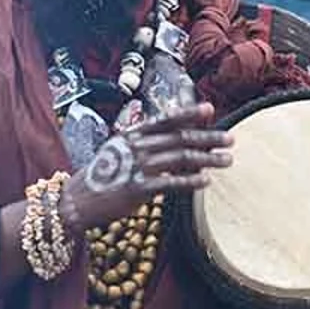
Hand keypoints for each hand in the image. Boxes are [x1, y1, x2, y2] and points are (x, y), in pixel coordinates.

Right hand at [61, 103, 231, 230]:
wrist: (78, 199)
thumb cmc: (103, 175)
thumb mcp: (119, 150)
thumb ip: (143, 142)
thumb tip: (170, 137)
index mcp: (133, 134)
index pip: (167, 120)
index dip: (189, 113)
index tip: (210, 109)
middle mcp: (138, 147)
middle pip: (180, 138)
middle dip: (208, 137)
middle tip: (230, 138)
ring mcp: (138, 167)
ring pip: (181, 158)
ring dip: (208, 158)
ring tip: (227, 160)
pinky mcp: (139, 189)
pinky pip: (172, 183)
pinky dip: (191, 181)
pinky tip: (207, 181)